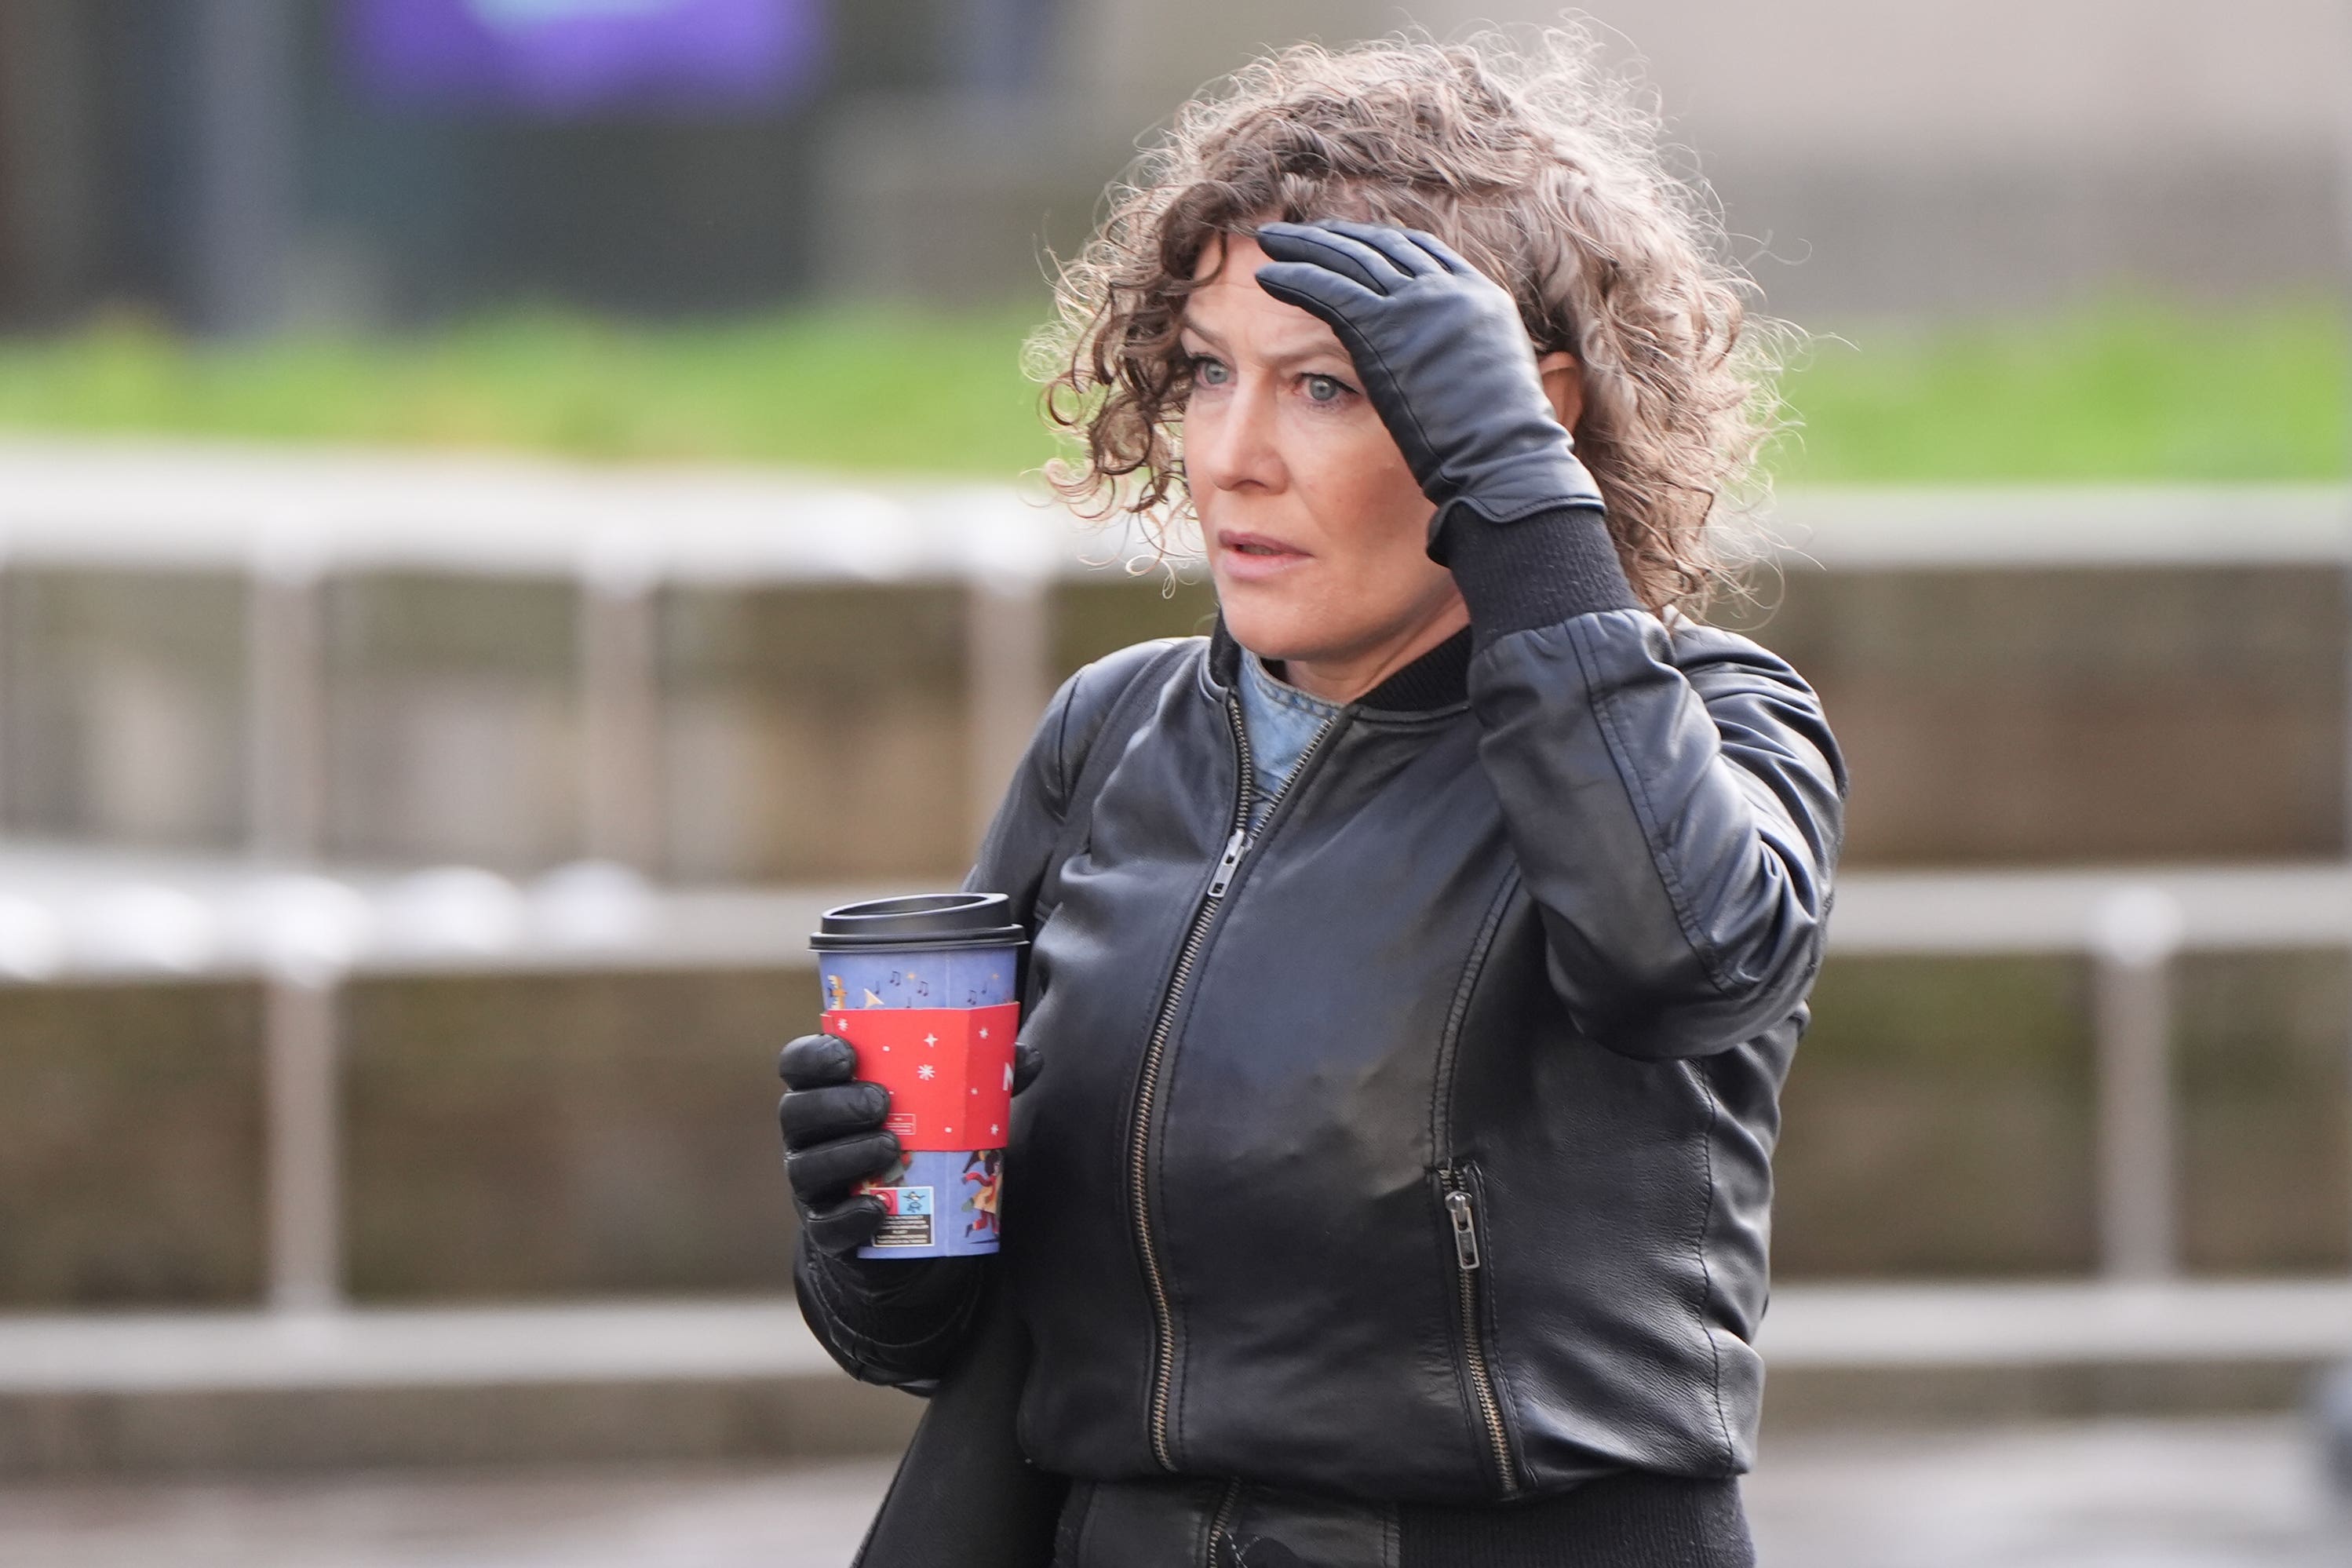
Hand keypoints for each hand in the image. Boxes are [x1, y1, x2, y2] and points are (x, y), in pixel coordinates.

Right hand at [778, 1030, 1042, 1257]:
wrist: (910, 1227)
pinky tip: (878, 1209)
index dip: (813, 1055)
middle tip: (882, 1101)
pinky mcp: (827, 1231)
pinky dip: (850, 1217)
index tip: (849, 1054)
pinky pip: (825, 1226)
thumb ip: (980, 1080)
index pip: (798, 1064)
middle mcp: (810, 1137)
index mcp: (828, 1092)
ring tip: (892, 1148)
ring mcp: (813, 1185)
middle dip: (835, 1104)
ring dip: (847, 1155)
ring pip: (807, 1168)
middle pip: (797, 1112)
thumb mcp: (946, 1110)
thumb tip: (1029, 1056)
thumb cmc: (920, 1146)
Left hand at [1252, 219, 1601, 554]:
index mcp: (1480, 297)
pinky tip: (1265, 277)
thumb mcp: (1493, 389)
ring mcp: (1417, 303)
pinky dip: (1294, 278)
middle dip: (1337, 236)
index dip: (1379, 243)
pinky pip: (1327, 290)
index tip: (1349, 240)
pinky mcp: (1382, 327)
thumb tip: (1453, 375)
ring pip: (1348, 260)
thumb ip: (1467, 363)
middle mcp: (1449, 289)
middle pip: (1381, 246)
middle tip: (1302, 232)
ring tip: (1270, 241)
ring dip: (1305, 247)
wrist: (1502, 459)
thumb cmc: (1501, 449)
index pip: (1421, 252)